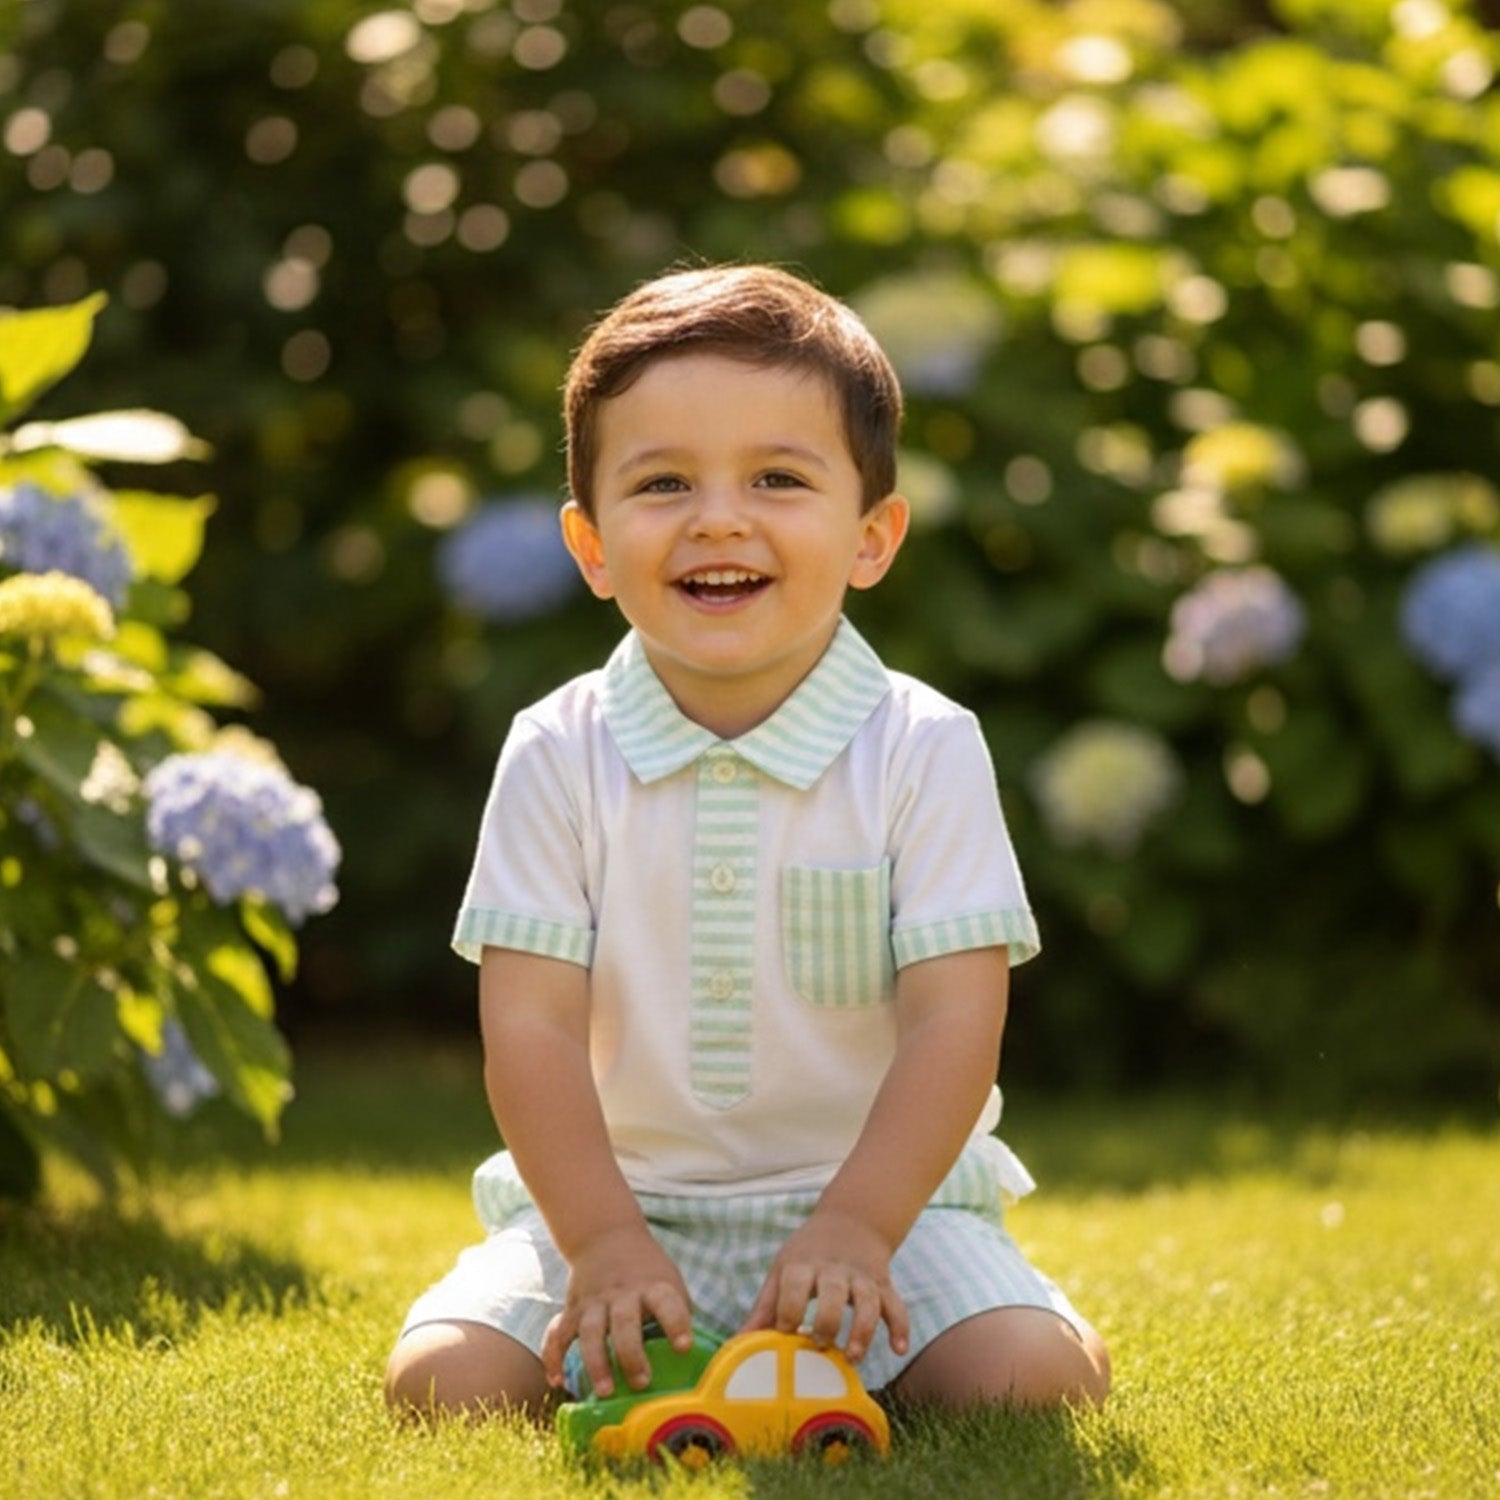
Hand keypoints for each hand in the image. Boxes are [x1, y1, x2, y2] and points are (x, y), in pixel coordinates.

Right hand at [541, 1223, 693, 1396]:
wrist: (607, 1235)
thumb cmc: (646, 1270)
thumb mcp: (668, 1280)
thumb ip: (678, 1312)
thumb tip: (697, 1357)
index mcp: (652, 1286)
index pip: (666, 1302)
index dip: (676, 1323)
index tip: (684, 1347)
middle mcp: (621, 1293)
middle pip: (624, 1323)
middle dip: (631, 1354)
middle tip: (641, 1383)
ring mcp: (593, 1301)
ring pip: (590, 1332)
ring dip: (596, 1362)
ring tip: (604, 1391)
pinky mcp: (572, 1309)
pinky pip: (557, 1333)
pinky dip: (553, 1357)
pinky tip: (556, 1380)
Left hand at [741, 1209, 908, 1362]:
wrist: (852, 1220)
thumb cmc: (808, 1253)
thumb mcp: (783, 1269)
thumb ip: (765, 1308)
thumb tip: (737, 1344)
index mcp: (803, 1264)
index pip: (794, 1287)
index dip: (788, 1312)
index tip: (785, 1333)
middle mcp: (834, 1270)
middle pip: (833, 1294)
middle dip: (827, 1322)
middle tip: (819, 1345)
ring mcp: (862, 1277)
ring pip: (868, 1302)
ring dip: (862, 1330)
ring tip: (852, 1356)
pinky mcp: (884, 1284)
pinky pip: (896, 1305)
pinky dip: (900, 1327)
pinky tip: (898, 1349)